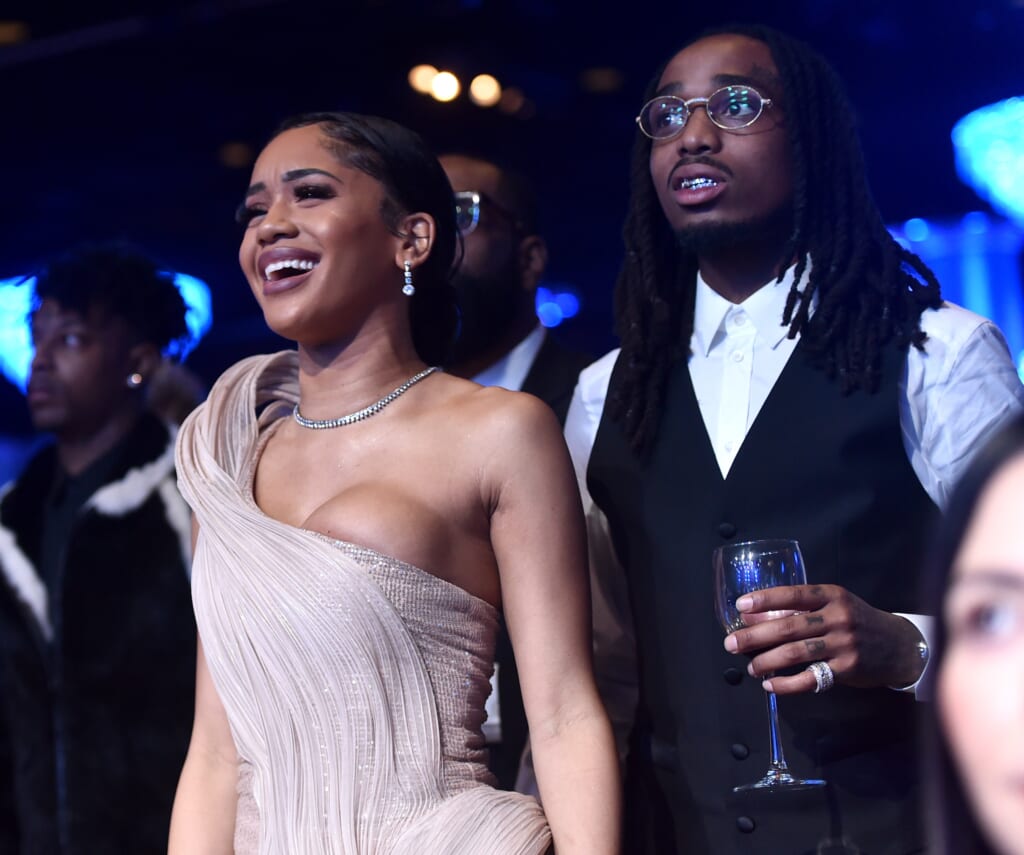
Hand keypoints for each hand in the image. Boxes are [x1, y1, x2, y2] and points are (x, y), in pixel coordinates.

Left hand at [722, 584, 925, 694]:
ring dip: (766, 661)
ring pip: (795, 653)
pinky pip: (810, 678)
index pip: (793, 594)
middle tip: (731, 644)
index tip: (740, 606)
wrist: (899, 645)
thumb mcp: (835, 605)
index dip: (764, 600)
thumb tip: (756, 616)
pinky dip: (786, 684)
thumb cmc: (857, 621)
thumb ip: (803, 608)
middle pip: (787, 627)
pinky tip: (771, 685)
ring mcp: (843, 644)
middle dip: (754, 636)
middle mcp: (837, 617)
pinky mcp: (846, 669)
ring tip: (750, 667)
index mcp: (831, 595)